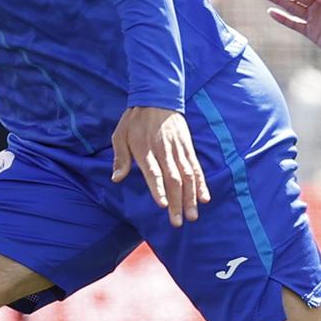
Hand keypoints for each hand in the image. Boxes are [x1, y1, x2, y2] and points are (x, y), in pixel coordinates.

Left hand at [111, 106, 210, 226]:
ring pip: (187, 176)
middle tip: (178, 222)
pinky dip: (201, 183)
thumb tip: (116, 178)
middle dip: (177, 202)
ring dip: (191, 197)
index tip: (163, 205)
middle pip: (173, 179)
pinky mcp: (188, 147)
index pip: (154, 173)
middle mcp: (164, 151)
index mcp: (145, 150)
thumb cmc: (135, 120)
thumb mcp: (120, 135)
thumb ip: (120, 158)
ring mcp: (178, 150)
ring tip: (193, 216)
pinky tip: (204, 198)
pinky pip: (196, 167)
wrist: (156, 97)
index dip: (159, 189)